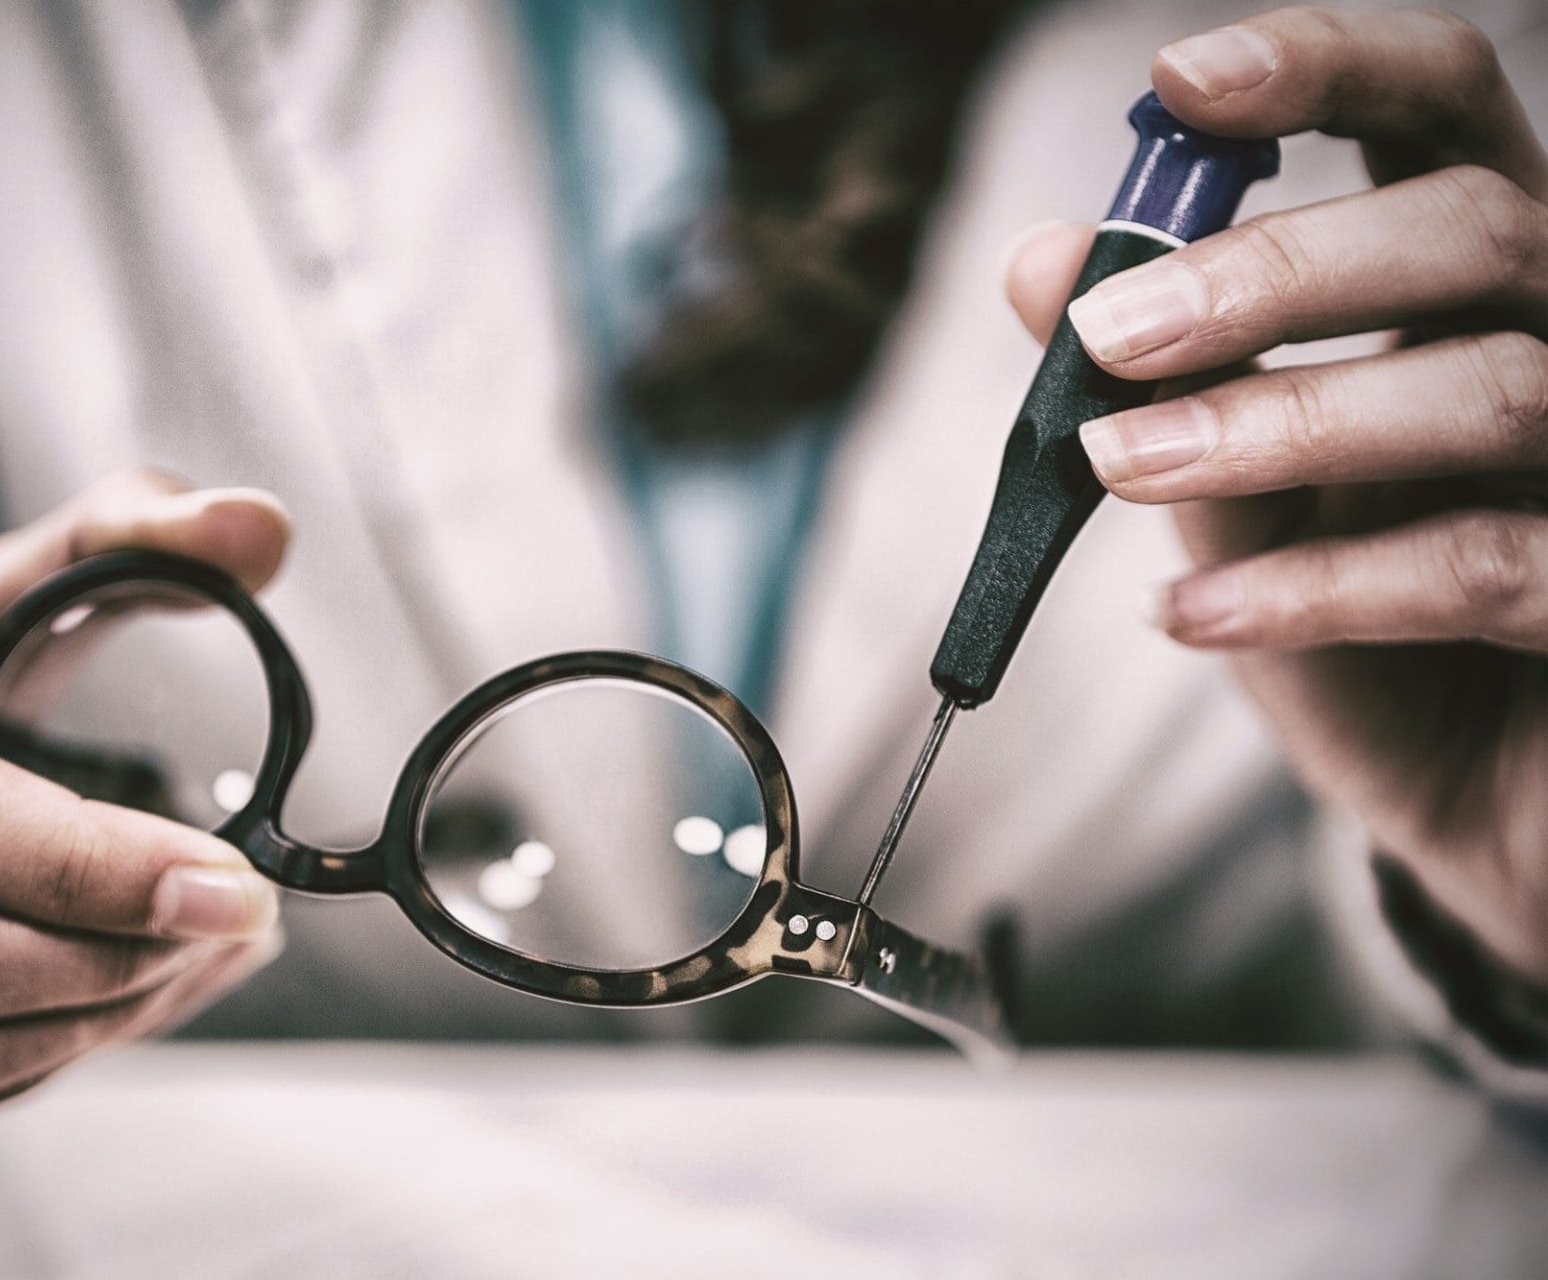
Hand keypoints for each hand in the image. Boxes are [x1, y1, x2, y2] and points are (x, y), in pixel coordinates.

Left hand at [1005, 9, 1547, 983]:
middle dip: (1274, 272)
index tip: (1176, 83)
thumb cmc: (1357, 614)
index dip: (1327, 66)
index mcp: (1476, 270)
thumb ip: (1161, 380)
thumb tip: (1036, 262)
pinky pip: (1487, 565)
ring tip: (1118, 464)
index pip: (1440, 105)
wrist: (1465, 798)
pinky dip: (1317, 589)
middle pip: (1473, 228)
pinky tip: (1188, 616)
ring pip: (1494, 386)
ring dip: (1277, 423)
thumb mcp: (1234, 486)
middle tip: (1107, 334)